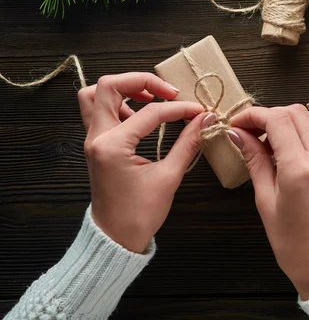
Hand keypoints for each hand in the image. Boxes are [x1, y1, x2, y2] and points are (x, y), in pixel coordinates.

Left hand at [78, 72, 209, 252]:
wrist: (115, 238)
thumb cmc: (139, 214)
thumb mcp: (169, 178)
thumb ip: (187, 144)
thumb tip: (205, 120)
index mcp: (112, 146)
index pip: (149, 112)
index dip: (178, 109)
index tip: (198, 112)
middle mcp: (96, 138)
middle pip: (107, 86)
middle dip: (140, 81)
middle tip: (166, 91)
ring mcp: (92, 140)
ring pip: (96, 95)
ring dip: (123, 89)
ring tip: (150, 98)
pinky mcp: (96, 145)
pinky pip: (100, 112)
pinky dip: (119, 105)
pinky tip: (140, 116)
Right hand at [230, 105, 308, 299]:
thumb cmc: (292, 243)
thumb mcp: (265, 201)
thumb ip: (255, 161)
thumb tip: (239, 135)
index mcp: (300, 169)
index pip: (277, 119)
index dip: (253, 115)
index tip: (238, 123)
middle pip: (295, 112)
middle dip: (269, 115)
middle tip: (250, 131)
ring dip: (289, 120)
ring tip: (270, 141)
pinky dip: (305, 131)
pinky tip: (290, 148)